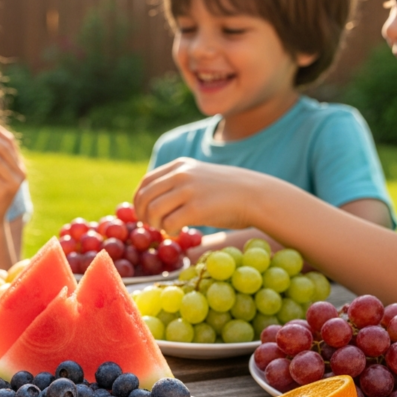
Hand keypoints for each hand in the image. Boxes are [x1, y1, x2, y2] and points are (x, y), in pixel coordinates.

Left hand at [134, 158, 257, 234]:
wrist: (257, 196)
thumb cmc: (227, 192)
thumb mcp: (199, 176)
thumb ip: (177, 183)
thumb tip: (150, 202)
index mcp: (180, 165)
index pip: (146, 182)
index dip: (139, 201)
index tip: (144, 214)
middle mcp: (181, 174)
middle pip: (145, 197)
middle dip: (143, 215)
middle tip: (152, 226)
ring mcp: (189, 190)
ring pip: (153, 210)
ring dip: (155, 224)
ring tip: (166, 228)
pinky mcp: (197, 208)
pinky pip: (169, 223)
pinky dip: (169, 231)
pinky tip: (178, 231)